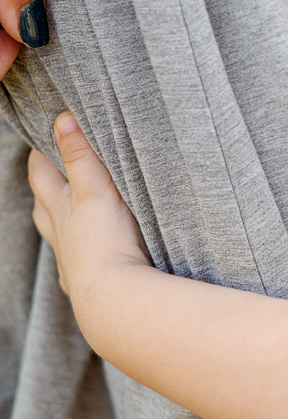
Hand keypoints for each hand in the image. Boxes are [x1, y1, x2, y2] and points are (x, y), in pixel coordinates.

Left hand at [28, 114, 147, 314]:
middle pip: (43, 207)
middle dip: (45, 187)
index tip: (47, 134)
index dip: (40, 154)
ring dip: (59, 224)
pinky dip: (80, 259)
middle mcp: (60, 235)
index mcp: (60, 209)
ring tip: (67, 214)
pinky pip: (77, 269)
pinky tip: (89, 260)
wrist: (115, 299)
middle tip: (51, 169)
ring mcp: (70, 262)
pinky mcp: (85, 285)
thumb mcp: (95, 191)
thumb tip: (63, 119)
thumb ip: (81, 156)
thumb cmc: (106, 243)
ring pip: (58, 238)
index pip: (41, 174)